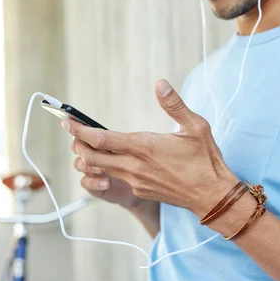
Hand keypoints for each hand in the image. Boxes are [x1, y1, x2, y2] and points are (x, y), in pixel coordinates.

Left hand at [63, 79, 237, 215]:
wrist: (212, 197)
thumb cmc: (206, 161)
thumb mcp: (195, 127)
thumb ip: (174, 104)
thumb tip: (160, 83)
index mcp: (144, 147)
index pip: (101, 139)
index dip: (80, 131)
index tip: (67, 122)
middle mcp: (134, 166)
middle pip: (92, 157)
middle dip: (79, 144)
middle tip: (72, 132)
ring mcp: (135, 181)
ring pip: (102, 169)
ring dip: (92, 156)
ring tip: (89, 143)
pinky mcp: (140, 191)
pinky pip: (117, 177)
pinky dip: (109, 167)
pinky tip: (117, 158)